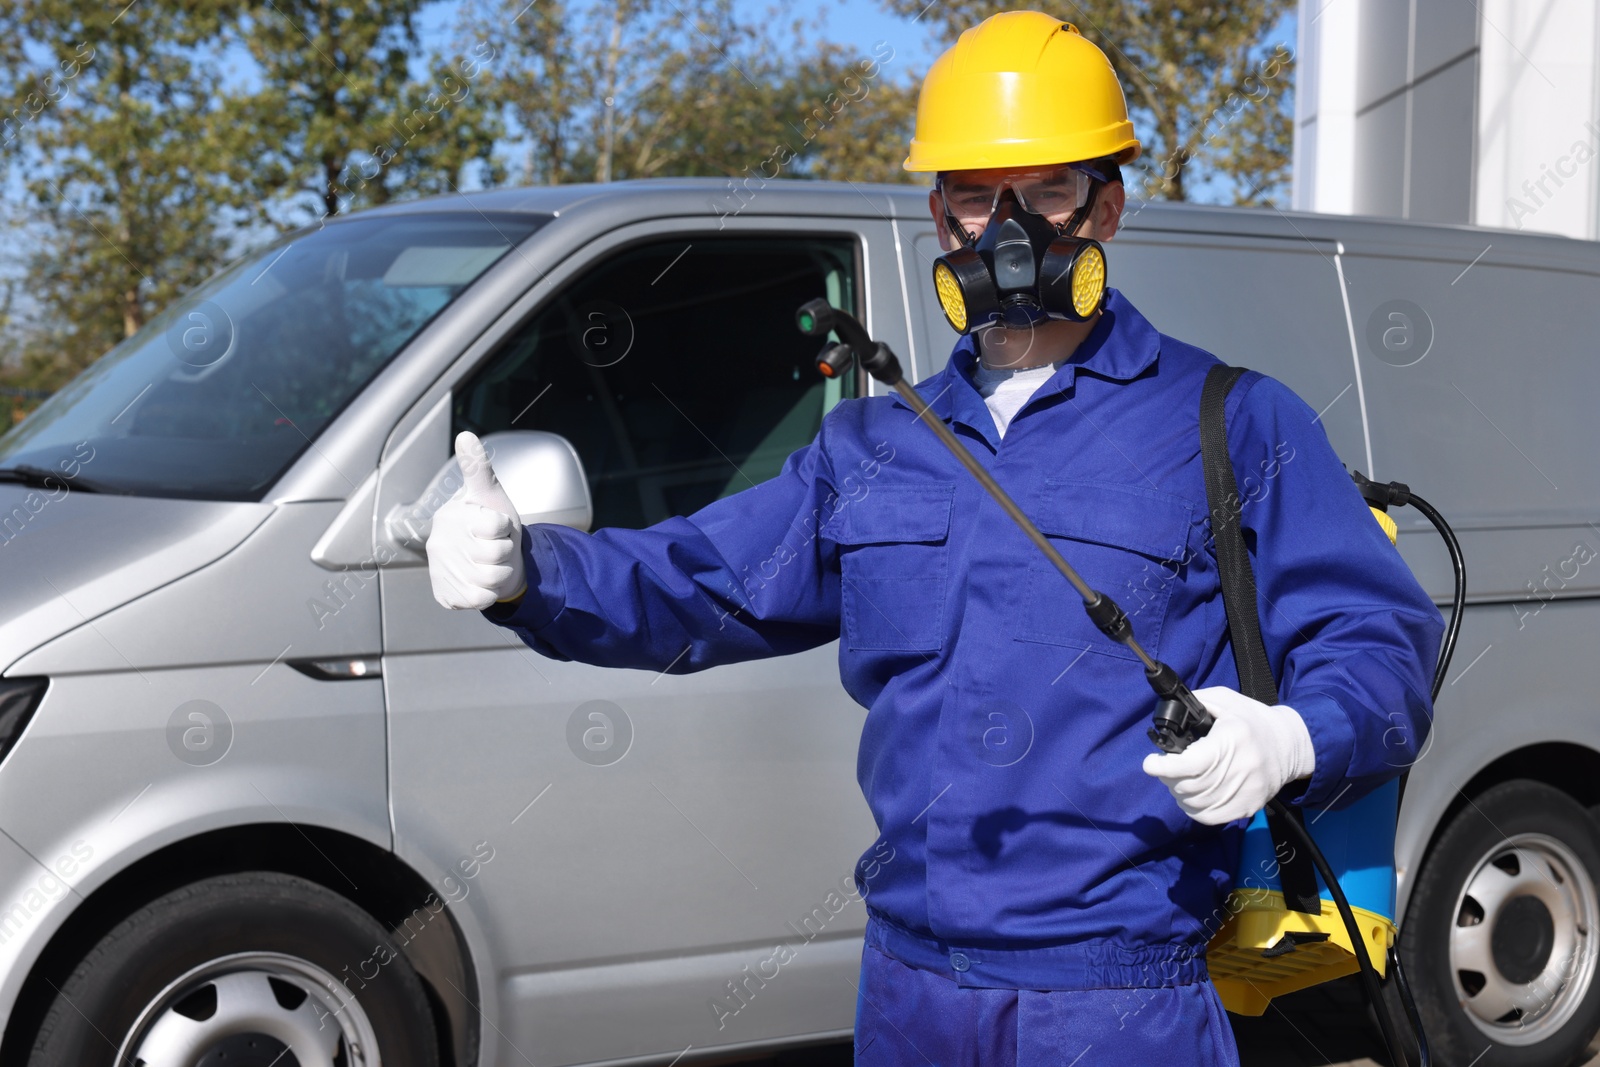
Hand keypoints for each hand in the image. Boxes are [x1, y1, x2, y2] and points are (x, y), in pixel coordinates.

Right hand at [425, 431, 526, 609]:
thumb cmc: (494, 527)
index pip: (497, 526)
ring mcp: (440, 571)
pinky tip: (483, 584)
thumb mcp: (491, 496)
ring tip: (491, 566)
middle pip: (496, 554)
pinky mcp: (446, 596)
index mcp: (449, 517)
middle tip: (495, 548)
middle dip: (505, 552)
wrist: (497, 563)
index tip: (497, 528)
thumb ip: (478, 469)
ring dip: (501, 574)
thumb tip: (466, 435)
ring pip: (491, 578)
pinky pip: (480, 599)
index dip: (506, 529)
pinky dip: (490, 594)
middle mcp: (438, 544)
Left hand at [1141, 687, 1315, 824]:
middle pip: (1188, 786)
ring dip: (1178, 793)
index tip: (1150, 763)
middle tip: (1166, 768)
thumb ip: (1197, 701)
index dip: (1163, 767)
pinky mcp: (1248, 807)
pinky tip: (1191, 795)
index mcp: (1231, 740)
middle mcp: (1239, 769)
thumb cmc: (1253, 720)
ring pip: (1195, 804)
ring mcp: (1245, 793)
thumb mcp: (1226, 700)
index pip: (1189, 764)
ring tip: (1179, 779)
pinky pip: (1209, 817)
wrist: (1291, 745)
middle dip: (1168, 777)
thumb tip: (1170, 710)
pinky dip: (1193, 808)